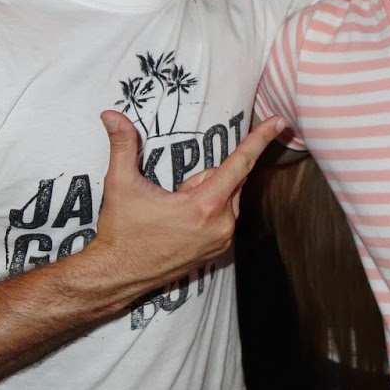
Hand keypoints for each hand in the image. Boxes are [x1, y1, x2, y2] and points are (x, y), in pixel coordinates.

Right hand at [91, 111, 284, 289]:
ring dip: (205, 195)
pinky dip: (208, 212)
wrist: (118, 274)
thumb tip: (111, 114)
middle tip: (173, 194)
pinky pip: (224, 217)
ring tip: (173, 212)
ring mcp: (222, 241)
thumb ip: (122, 144)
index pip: (239, 163)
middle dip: (202, 178)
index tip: (279, 122)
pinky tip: (181, 224)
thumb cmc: (121, 231)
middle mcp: (221, 225)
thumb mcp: (120, 184)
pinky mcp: (218, 251)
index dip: (259, 139)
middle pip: (228, 180)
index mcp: (204, 206)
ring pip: (226, 198)